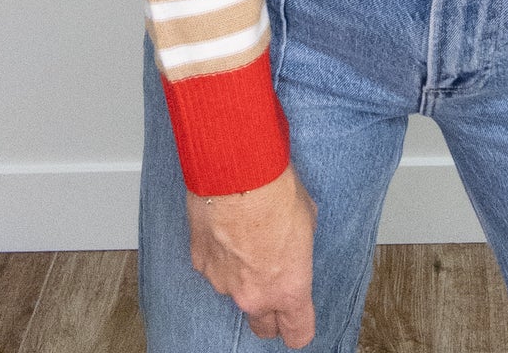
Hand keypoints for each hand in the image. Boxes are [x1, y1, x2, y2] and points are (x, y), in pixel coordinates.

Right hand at [186, 160, 318, 345]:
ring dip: (242, 275)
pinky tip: (226, 228)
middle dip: (269, 312)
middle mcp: (254, 296)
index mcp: (288, 288)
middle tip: (272, 281)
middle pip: (263, 327)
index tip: (298, 319)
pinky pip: (214, 269)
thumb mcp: (306, 220)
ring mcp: (224, 284)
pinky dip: (219, 255)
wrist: (237, 173)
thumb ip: (298, 248)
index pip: (297, 333)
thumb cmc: (275, 191)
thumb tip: (290, 244)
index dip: (298, 326)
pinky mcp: (200, 265)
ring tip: (246, 238)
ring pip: (235, 293)